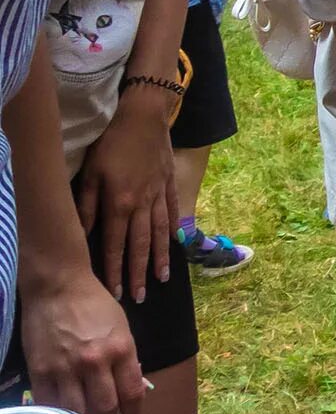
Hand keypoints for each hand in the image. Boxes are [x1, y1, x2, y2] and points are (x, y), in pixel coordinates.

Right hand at [19, 270, 144, 413]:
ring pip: (76, 412)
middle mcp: (95, 361)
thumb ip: (126, 360)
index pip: (132, 394)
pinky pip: (49, 404)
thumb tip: (130, 390)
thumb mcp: (122, 329)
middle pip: (104, 409)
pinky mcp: (40, 370)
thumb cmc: (95, 305)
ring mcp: (65, 367)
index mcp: (121, 349)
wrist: (58, 287)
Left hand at [75, 94, 176, 302]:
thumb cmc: (112, 142)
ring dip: (159, 258)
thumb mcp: (91, 172)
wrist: (145, 116)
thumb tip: (82, 234)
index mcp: (120, 203)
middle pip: (140, 245)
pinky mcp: (170, 185)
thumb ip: (87, 205)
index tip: (115, 292)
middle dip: (138, 273)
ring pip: (159, 234)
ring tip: (160, 279)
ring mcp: (160, 196)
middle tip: (138, 297)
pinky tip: (175, 244)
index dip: (115, 269)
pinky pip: (173, 212)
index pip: (116, 244)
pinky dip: (174, 230)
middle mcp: (143, 205)